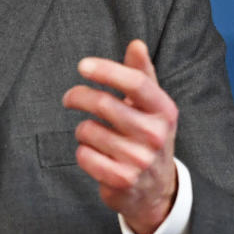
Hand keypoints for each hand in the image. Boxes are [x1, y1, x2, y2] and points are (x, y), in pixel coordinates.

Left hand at [62, 39, 178, 233]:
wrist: (156, 190)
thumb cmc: (148, 137)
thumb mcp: (152, 107)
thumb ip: (142, 74)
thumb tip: (136, 44)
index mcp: (164, 111)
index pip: (136, 83)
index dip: (107, 71)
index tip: (83, 66)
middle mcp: (155, 135)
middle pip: (103, 104)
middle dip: (78, 97)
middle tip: (69, 98)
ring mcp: (139, 160)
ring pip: (88, 130)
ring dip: (82, 130)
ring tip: (93, 135)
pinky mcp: (121, 180)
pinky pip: (83, 155)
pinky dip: (83, 152)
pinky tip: (96, 156)